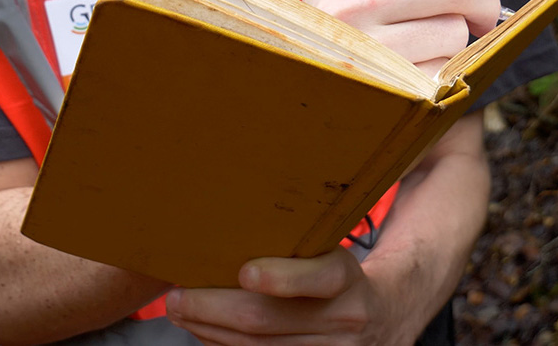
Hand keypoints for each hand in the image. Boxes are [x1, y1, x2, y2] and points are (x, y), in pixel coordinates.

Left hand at [166, 246, 406, 344]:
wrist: (382, 315)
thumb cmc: (339, 273)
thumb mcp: (330, 250)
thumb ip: (294, 245)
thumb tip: (231, 226)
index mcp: (345, 278)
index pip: (321, 279)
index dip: (282, 278)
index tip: (245, 272)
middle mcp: (340, 319)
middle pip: (268, 320)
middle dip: (213, 309)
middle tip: (175, 297)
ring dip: (209, 330)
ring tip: (180, 312)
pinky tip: (203, 330)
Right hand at [302, 0, 506, 74]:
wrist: (300, 100)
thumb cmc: (343, 39)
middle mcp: (348, 4)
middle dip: (482, 1)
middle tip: (479, 19)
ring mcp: (367, 49)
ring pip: (456, 30)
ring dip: (453, 44)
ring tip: (423, 52)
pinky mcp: (387, 89)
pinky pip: (446, 71)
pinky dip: (441, 75)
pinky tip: (416, 78)